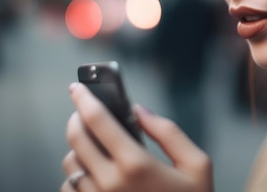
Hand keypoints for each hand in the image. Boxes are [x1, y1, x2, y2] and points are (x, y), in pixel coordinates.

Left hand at [61, 83, 212, 191]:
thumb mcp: (197, 164)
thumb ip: (168, 132)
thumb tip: (140, 109)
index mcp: (136, 163)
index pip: (98, 120)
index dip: (84, 98)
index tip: (76, 86)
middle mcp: (110, 182)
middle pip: (76, 139)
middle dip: (77, 118)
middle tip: (84, 110)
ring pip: (70, 164)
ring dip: (77, 148)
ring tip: (94, 144)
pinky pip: (70, 189)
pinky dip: (76, 175)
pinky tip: (94, 173)